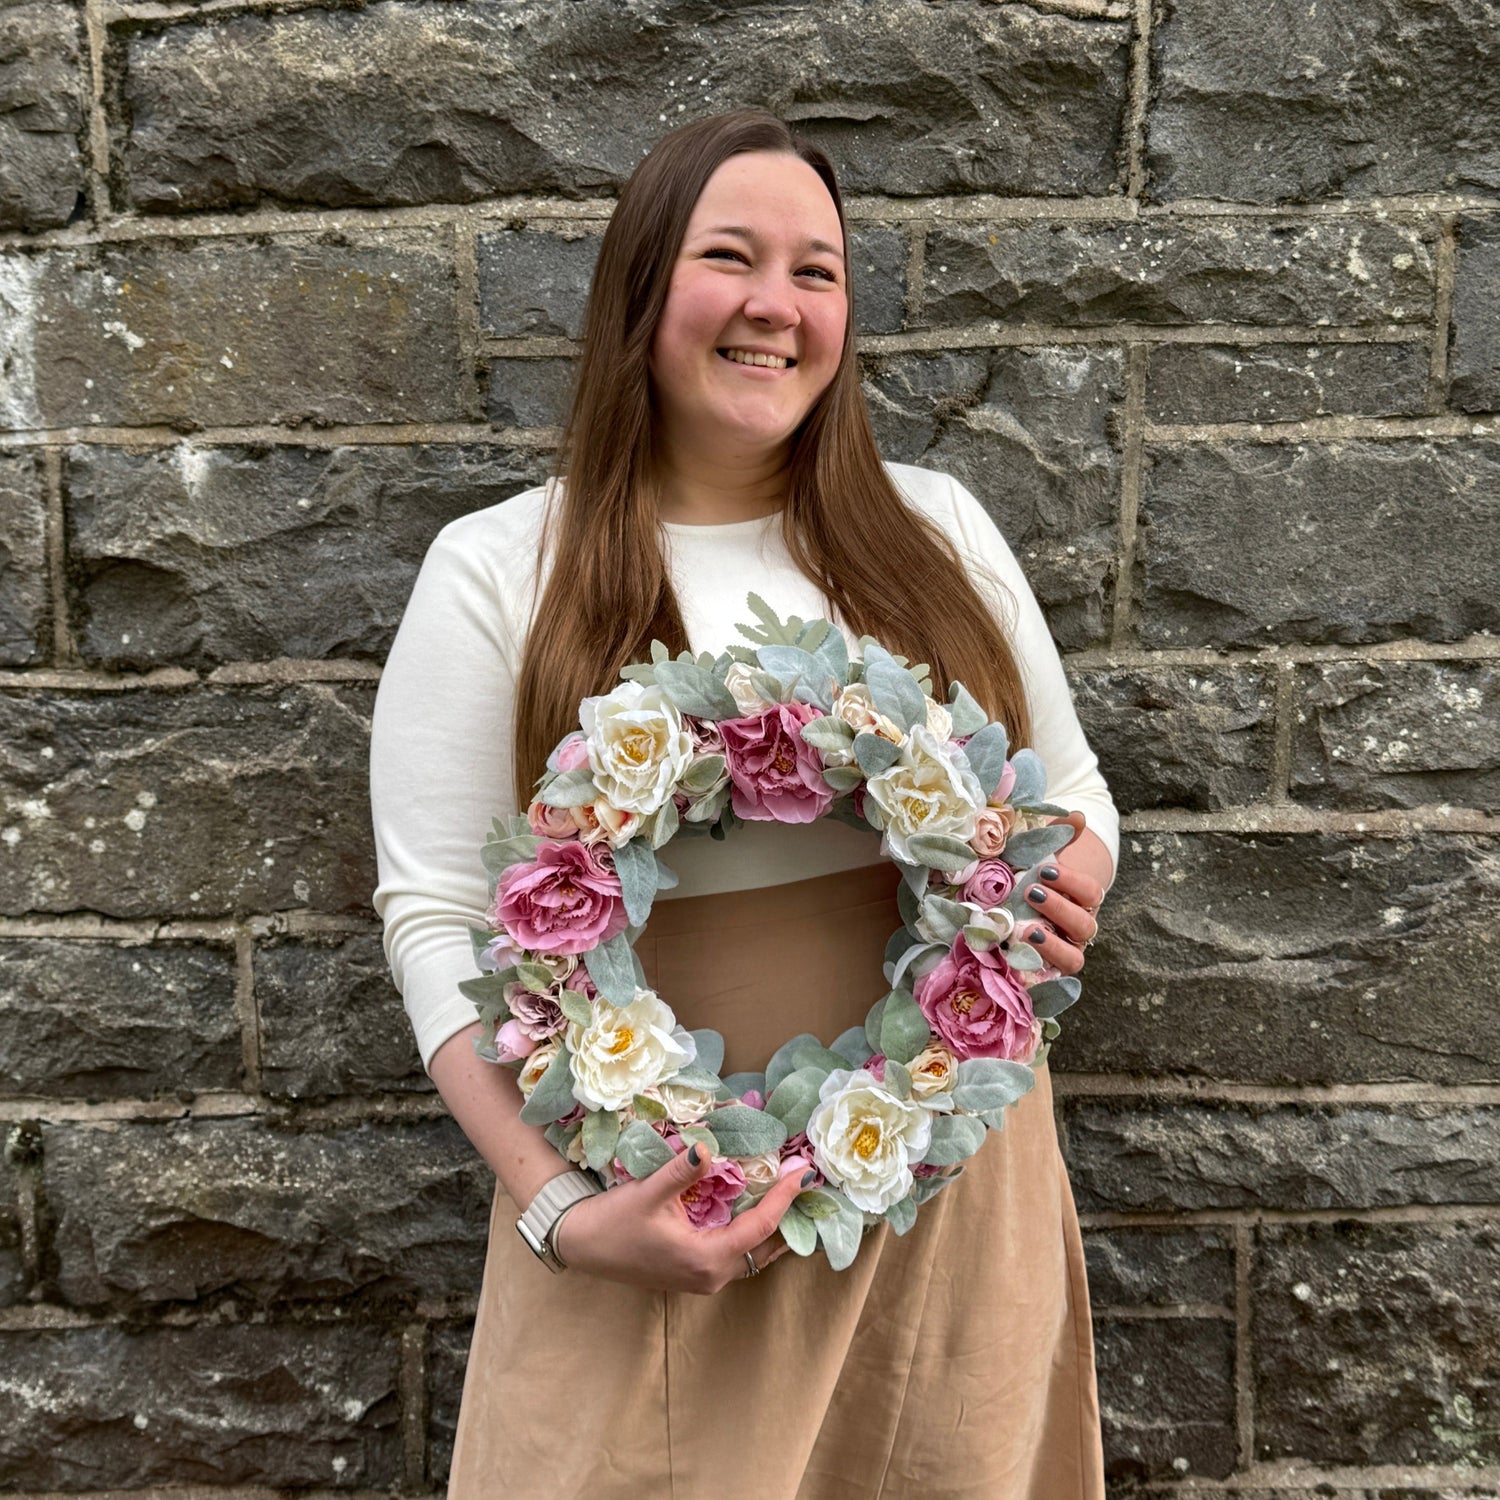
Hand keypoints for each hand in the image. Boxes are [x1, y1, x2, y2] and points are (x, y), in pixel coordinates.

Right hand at [550, 1145, 812, 1293]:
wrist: (581, 1245)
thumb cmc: (614, 1221)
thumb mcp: (647, 1193)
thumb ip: (680, 1172)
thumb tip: (706, 1148)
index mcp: (706, 1259)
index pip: (760, 1227)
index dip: (784, 1198)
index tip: (803, 1172)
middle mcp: (711, 1276)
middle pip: (766, 1248)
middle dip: (789, 1217)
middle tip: (809, 1184)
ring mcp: (703, 1278)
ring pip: (754, 1256)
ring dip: (774, 1227)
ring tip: (792, 1196)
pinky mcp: (694, 1273)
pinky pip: (738, 1255)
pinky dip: (754, 1234)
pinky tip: (758, 1211)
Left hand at [1019, 812, 1104, 976]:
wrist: (1023, 898)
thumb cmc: (1035, 872)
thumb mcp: (1044, 852)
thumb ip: (1060, 834)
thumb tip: (1077, 817)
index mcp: (1083, 898)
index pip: (1091, 892)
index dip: (1073, 883)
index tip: (1046, 870)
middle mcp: (1077, 927)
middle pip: (1085, 926)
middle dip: (1060, 909)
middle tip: (1031, 893)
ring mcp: (1063, 950)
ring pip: (1073, 958)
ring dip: (1052, 947)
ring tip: (1026, 931)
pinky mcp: (1044, 968)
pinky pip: (1047, 976)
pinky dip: (1034, 969)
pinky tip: (1012, 958)